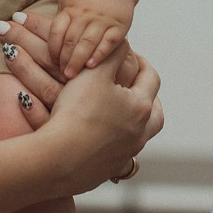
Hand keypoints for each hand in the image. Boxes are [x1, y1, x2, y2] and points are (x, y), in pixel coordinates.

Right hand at [0, 20, 161, 192]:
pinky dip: (115, 139)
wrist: (57, 158)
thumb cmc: (77, 113)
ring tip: (119, 111)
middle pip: (155, 112)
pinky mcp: (108, 170)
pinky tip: (100, 134)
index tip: (131, 56)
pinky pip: (120, 151)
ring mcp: (126, 154)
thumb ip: (111, 53)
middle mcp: (140, 133)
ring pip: (141, 134)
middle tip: (133, 85)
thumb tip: (123, 41)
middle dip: (146, 96)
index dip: (141, 63)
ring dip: (134, 120)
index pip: (151, 78)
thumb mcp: (93, 73)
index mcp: (141, 108)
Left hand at [47, 0, 134, 79]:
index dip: (52, 49)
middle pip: (70, 40)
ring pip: (87, 43)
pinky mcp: (119, 26)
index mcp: (70, 9)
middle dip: (63, 60)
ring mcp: (102, 20)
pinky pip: (108, 43)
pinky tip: (91, 66)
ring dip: (77, 61)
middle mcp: (85, 14)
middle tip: (60, 75)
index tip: (51, 62)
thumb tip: (35, 34)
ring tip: (71, 75)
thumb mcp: (68, 1)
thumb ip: (59, 20)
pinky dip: (99, 55)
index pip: (56, 31)